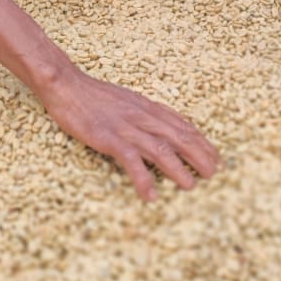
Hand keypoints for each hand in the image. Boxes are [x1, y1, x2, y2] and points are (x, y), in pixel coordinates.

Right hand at [36, 67, 221, 200]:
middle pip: (177, 137)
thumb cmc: (92, 94)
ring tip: (190, 186)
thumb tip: (161, 124)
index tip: (215, 157)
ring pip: (160, 149)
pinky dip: (142, 178)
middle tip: (214, 174)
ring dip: (177, 168)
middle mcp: (141, 116)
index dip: (201, 142)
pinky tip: (150, 195)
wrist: (65, 85)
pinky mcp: (108, 137)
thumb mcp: (125, 99)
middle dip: (199, 156)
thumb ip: (144, 112)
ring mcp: (125, 127)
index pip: (181, 125)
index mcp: (146, 107)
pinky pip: (130, 159)